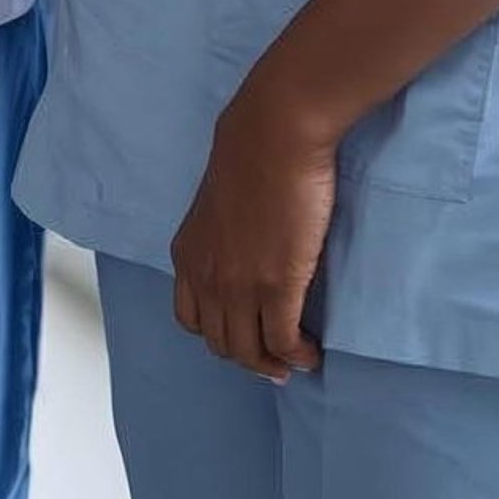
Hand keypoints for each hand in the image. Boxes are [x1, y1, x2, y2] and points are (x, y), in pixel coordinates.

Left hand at [170, 73, 337, 380]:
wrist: (274, 133)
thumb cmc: (251, 152)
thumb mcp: (216, 200)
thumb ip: (220, 233)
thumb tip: (241, 245)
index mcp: (188, 253)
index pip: (190, 318)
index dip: (217, 333)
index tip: (242, 334)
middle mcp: (206, 276)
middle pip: (220, 343)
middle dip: (248, 357)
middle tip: (274, 359)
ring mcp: (239, 285)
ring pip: (249, 352)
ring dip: (273, 365)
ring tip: (294, 360)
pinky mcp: (276, 286)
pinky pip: (283, 343)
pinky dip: (298, 356)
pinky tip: (311, 352)